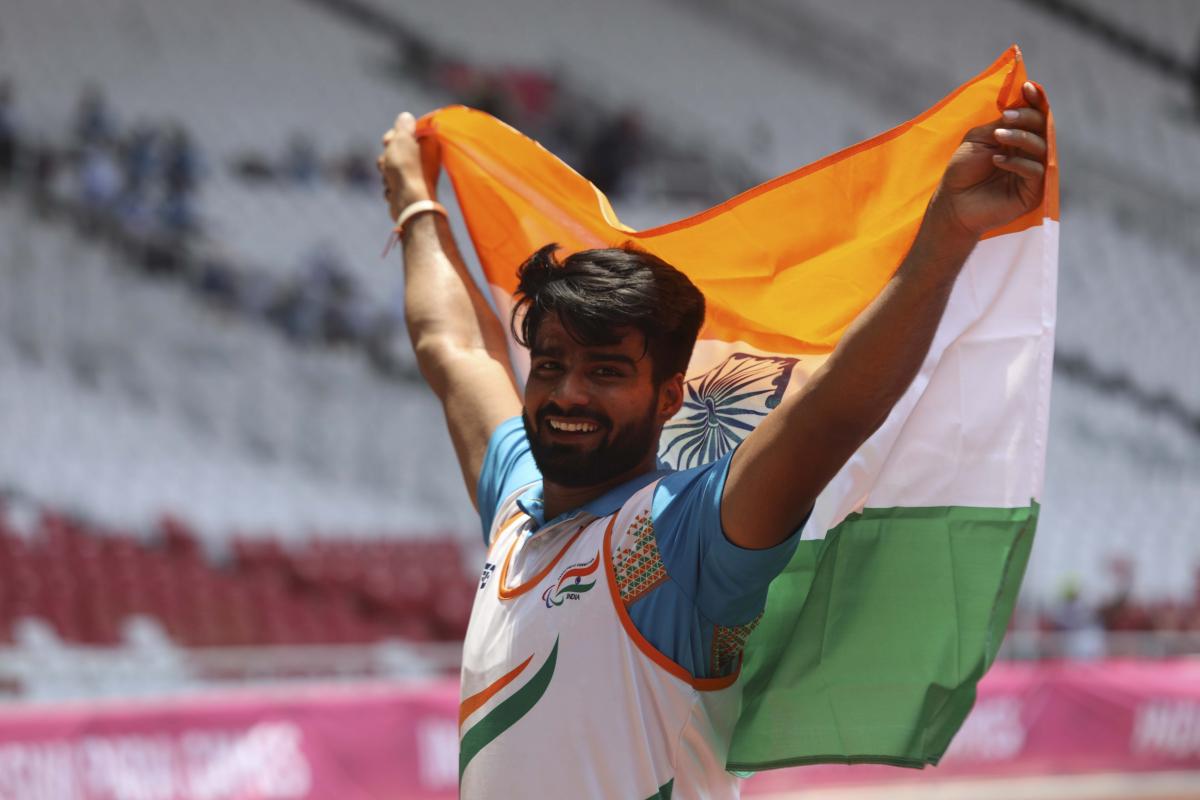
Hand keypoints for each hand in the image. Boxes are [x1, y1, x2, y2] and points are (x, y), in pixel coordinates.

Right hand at [377, 111, 435, 220]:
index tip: (390, 140)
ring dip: (385, 171)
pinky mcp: (407, 190)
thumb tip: (406, 117)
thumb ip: (403, 125)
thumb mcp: (403, 138)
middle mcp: (425, 160)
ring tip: (392, 178)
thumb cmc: (406, 168)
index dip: (394, 135)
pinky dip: (389, 185)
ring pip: (390, 166)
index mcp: (429, 145)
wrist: (409, 202)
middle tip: (390, 161)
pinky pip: (391, 182)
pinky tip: (394, 190)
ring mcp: (415, 176)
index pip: (407, 132)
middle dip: (387, 155)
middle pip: (396, 150)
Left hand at [930, 82, 1048, 238]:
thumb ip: (1002, 124)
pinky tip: (997, 160)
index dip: (1034, 100)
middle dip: (1027, 117)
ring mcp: (1033, 172)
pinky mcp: (1033, 191)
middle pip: (1043, 127)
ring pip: (1042, 147)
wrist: (953, 203)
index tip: (1027, 87)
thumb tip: (1021, 104)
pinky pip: (1036, 171)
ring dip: (1021, 137)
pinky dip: (1018, 163)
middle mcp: (1030, 152)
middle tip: (1006, 117)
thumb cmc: (963, 170)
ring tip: (998, 136)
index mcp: (1018, 137)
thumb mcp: (980, 139)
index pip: (1035, 115)